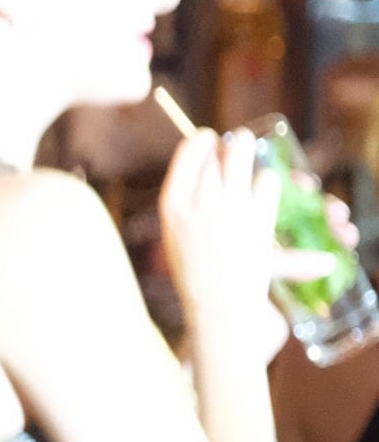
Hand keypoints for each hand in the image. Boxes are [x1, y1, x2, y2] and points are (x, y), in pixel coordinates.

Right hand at [159, 128, 294, 362]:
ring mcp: (230, 204)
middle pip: (219, 149)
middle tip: (238, 146)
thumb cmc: (196, 271)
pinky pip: (266, 179)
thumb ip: (190, 198)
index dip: (201, 141)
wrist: (218, 303)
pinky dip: (267, 183)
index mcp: (172, 203)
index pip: (188, 152)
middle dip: (231, 145)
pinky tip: (262, 194)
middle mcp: (199, 198)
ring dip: (249, 152)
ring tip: (250, 157)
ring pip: (243, 152)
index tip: (209, 138)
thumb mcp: (177, 232)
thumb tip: (213, 160)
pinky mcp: (258, 214)